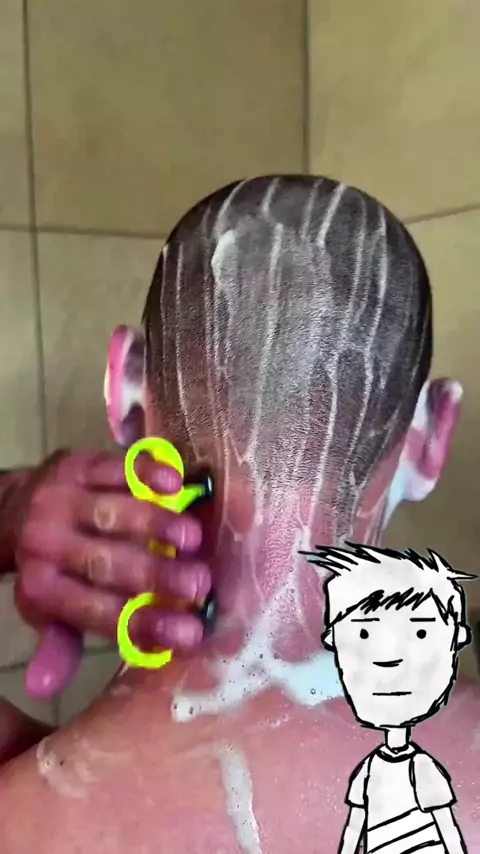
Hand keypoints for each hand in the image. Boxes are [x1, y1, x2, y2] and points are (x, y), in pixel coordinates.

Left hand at [14, 450, 210, 699]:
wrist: (13, 507)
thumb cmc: (48, 567)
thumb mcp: (47, 609)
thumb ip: (59, 644)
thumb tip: (44, 690)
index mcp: (43, 589)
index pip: (97, 613)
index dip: (147, 625)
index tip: (192, 634)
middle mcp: (47, 544)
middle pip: (107, 564)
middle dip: (157, 577)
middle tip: (201, 585)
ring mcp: (61, 500)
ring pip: (113, 513)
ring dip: (156, 525)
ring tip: (195, 539)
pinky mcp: (75, 464)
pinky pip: (113, 468)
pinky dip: (145, 474)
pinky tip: (176, 483)